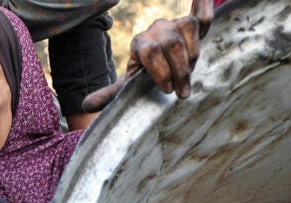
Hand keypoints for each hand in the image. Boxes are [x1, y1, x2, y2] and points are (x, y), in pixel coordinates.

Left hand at [82, 0, 212, 112]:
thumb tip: (86, 105)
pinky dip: (205, 5)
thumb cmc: (144, 78)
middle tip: (183, 92)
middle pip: (172, 44)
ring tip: (191, 75)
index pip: (150, 52)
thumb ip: (111, 94)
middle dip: (179, 70)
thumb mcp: (127, 86)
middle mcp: (156, 30)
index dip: (159, 71)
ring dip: (193, 55)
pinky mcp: (190, 24)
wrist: (158, 65)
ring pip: (188, 29)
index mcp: (139, 44)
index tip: (167, 91)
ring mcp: (174, 24)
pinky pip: (201, 13)